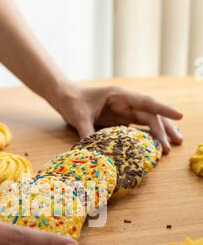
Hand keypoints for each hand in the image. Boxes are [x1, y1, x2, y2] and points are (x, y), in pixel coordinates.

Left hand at [52, 84, 183, 153]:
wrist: (65, 97)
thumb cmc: (72, 101)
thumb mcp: (78, 116)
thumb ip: (87, 131)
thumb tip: (92, 149)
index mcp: (119, 95)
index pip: (146, 102)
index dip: (163, 109)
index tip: (179, 116)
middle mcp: (125, 102)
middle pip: (151, 114)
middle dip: (164, 128)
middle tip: (174, 144)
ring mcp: (124, 111)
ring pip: (148, 120)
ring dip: (161, 132)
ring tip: (173, 145)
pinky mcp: (120, 119)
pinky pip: (138, 127)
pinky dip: (149, 135)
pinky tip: (158, 143)